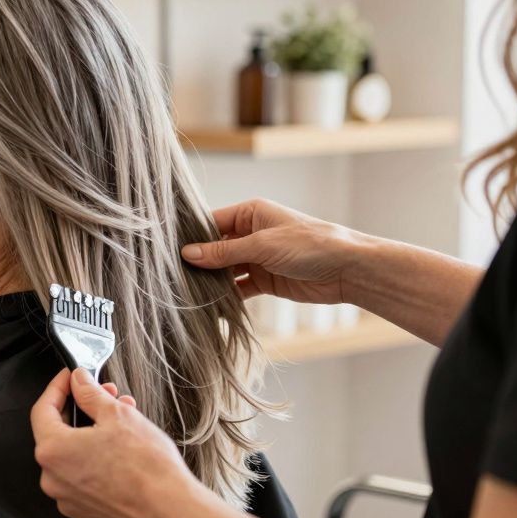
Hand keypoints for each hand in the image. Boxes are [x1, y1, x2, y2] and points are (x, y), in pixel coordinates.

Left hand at [31, 369, 215, 517]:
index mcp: (53, 451)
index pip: (42, 409)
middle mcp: (53, 479)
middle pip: (59, 433)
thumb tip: (79, 381)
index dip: (58, 387)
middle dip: (83, 410)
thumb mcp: (117, 415)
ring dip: (93, 435)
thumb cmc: (147, 468)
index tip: (71, 378)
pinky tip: (120, 451)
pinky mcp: (85, 513)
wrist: (172, 511)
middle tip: (105, 396)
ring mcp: (68, 500)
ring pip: (73, 456)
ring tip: (122, 422)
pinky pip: (83, 480)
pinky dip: (96, 462)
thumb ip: (89, 394)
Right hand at [181, 198, 363, 303]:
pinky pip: (238, 288)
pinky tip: (210, 304)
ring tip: (186, 291)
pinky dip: (226, 296)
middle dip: (199, 261)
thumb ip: (224, 251)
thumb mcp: (262, 245)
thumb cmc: (310, 245)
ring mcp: (257, 258)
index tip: (169, 251)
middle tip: (172, 275)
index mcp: (250, 213)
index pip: (212, 223)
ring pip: (225, 269)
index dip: (192, 237)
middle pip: (215, 248)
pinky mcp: (265, 280)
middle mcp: (251, 233)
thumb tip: (188, 254)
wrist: (347, 270)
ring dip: (211, 280)